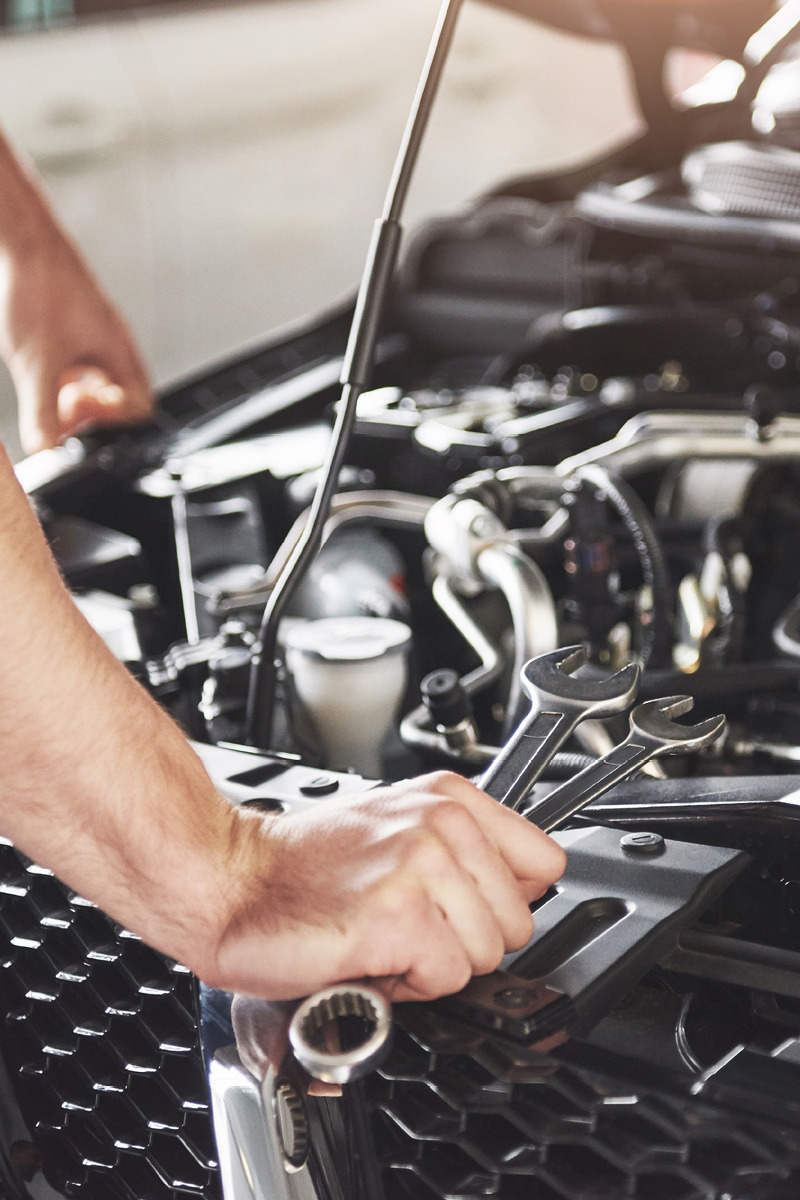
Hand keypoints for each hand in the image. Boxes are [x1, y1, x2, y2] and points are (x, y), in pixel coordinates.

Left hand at [0, 133, 151, 453]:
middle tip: (60, 404)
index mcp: (118, 353)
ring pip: (98, 378)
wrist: (20, 241)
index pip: (139, 408)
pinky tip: (38, 361)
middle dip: (89, 409)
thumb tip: (46, 449)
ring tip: (47, 383)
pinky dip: (62, 371)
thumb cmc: (38, 287)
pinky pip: (79, 359)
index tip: (77, 414)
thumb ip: (42, 412)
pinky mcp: (74, 322)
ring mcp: (94, 332)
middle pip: (120, 396)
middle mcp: (112, 343)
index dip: (110, 421)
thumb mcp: (36, 364)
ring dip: (74, 391)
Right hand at [206, 771, 565, 1002]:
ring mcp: (422, 865)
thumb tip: (523, 889)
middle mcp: (441, 822)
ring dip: (433, 966)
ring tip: (383, 938)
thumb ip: (465, 851)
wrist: (230, 882)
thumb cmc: (300, 869)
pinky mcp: (400, 915)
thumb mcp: (396, 832)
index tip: (459, 907)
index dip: (503, 901)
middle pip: (519, 922)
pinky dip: (406, 986)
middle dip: (463, 941)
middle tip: (404, 924)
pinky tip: (369, 956)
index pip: (544, 862)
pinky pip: (448, 979)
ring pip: (486, 956)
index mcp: (449, 798)